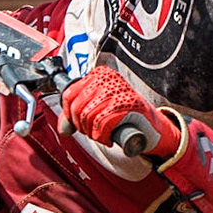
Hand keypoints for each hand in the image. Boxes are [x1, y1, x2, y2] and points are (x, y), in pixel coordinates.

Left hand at [60, 67, 181, 158]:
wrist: (150, 127)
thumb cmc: (122, 116)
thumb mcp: (96, 109)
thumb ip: (76, 115)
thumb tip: (63, 129)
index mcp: (98, 75)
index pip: (69, 94)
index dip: (69, 114)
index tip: (79, 122)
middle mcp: (107, 78)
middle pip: (77, 107)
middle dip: (81, 125)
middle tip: (93, 130)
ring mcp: (117, 90)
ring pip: (88, 116)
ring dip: (93, 132)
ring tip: (103, 133)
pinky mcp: (125, 105)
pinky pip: (101, 123)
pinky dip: (102, 136)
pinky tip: (108, 137)